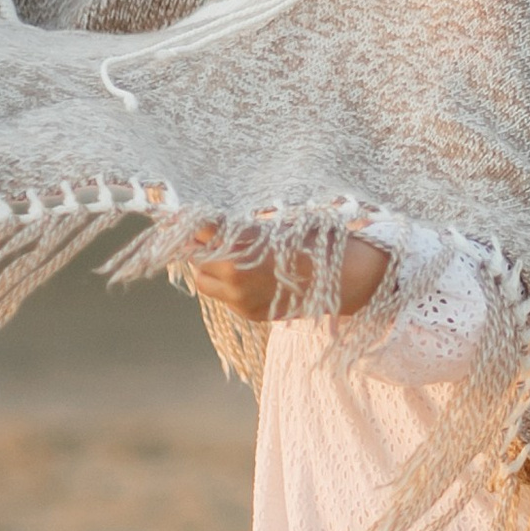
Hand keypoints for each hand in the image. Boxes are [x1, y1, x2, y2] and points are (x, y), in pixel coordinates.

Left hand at [186, 234, 391, 322]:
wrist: (346, 281)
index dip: (192, 224)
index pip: (205, 232)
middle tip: (206, 235)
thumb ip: (243, 229)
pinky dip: (225, 284)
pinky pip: (223, 297)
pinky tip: (245, 273)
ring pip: (204, 282)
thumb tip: (211, 225)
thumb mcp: (278, 226)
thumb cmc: (318, 243)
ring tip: (226, 255)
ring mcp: (242, 298)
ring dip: (209, 267)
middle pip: (198, 259)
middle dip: (201, 246)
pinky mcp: (250, 313)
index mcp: (246, 247)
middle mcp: (239, 276)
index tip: (182, 217)